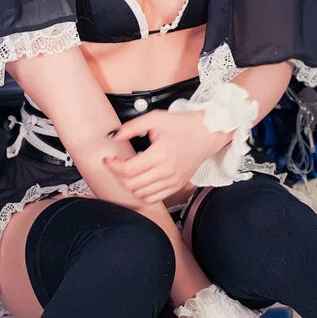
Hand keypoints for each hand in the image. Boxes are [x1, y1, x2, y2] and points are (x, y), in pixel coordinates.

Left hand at [105, 109, 231, 204]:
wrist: (207, 133)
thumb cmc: (183, 124)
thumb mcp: (155, 118)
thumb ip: (132, 127)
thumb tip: (113, 136)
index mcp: (160, 154)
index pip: (127, 170)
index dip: (113, 165)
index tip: (109, 158)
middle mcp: (166, 172)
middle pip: (131, 184)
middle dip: (118, 175)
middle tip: (116, 164)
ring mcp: (172, 181)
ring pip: (140, 194)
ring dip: (128, 185)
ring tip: (127, 172)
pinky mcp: (176, 186)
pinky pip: (153, 199)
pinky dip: (142, 194)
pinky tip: (139, 182)